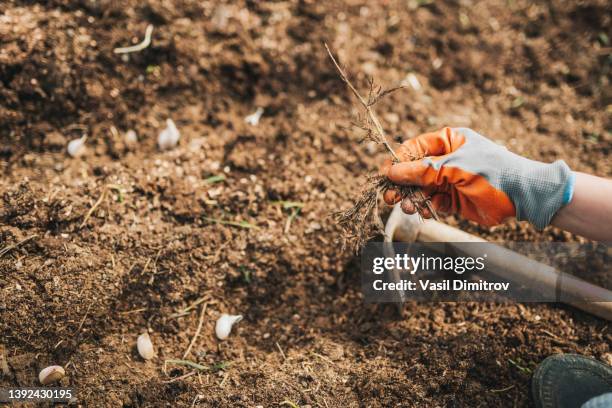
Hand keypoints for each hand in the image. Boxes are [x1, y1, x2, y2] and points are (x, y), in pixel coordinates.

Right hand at [381, 127, 574, 228]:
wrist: (522, 196)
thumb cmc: (491, 171)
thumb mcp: (454, 167)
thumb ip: (422, 170)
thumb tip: (392, 172)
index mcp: (447, 142)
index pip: (413, 149)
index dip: (398, 162)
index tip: (386, 176)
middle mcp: (445, 159)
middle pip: (413, 171)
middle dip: (402, 185)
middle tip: (390, 198)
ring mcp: (448, 180)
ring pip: (420, 189)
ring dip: (412, 199)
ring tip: (409, 208)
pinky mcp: (452, 199)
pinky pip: (431, 202)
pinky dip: (427, 207)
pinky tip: (429, 210)